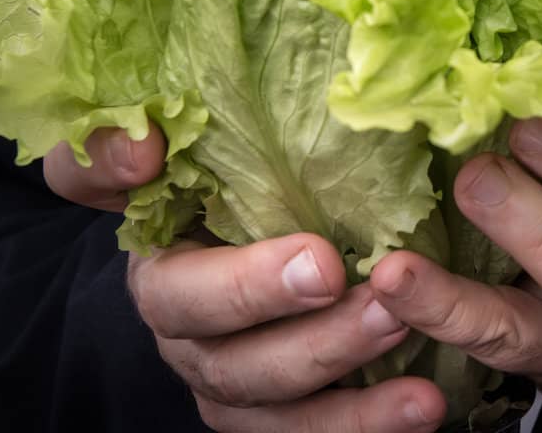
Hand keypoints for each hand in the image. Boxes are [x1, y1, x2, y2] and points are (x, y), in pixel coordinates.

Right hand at [43, 125, 447, 430]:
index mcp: (158, 274)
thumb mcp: (146, 140)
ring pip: (280, 412)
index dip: (249, 285)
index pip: (182, 293)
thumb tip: (142, 145)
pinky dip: (366, 424)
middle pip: (238, 365)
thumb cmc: (188, 161)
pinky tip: (420, 407)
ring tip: (414, 362)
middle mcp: (186, 340)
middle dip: (317, 340)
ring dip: (350, 399)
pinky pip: (313, 432)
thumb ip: (121, 139)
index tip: (324, 261)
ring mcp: (228, 382)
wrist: (216, 197)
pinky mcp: (270, 409)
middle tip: (387, 304)